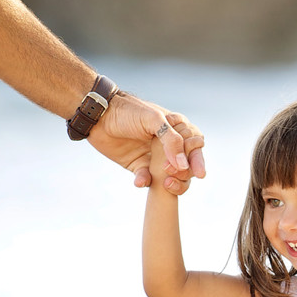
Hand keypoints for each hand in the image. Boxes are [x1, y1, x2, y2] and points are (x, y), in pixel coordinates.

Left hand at [88, 91, 205, 192]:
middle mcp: (168, 144)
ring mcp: (154, 157)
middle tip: (174, 178)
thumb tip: (183, 165)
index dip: (197, 160)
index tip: (194, 172)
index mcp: (176, 129)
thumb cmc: (128, 112)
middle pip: (186, 165)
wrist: (98, 116)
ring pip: (170, 177)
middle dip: (184, 176)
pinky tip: (140, 180)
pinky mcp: (139, 166)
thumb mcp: (153, 120)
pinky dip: (145, 182)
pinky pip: (147, 179)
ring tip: (164, 184)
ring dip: (169, 183)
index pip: (195, 147)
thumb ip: (171, 140)